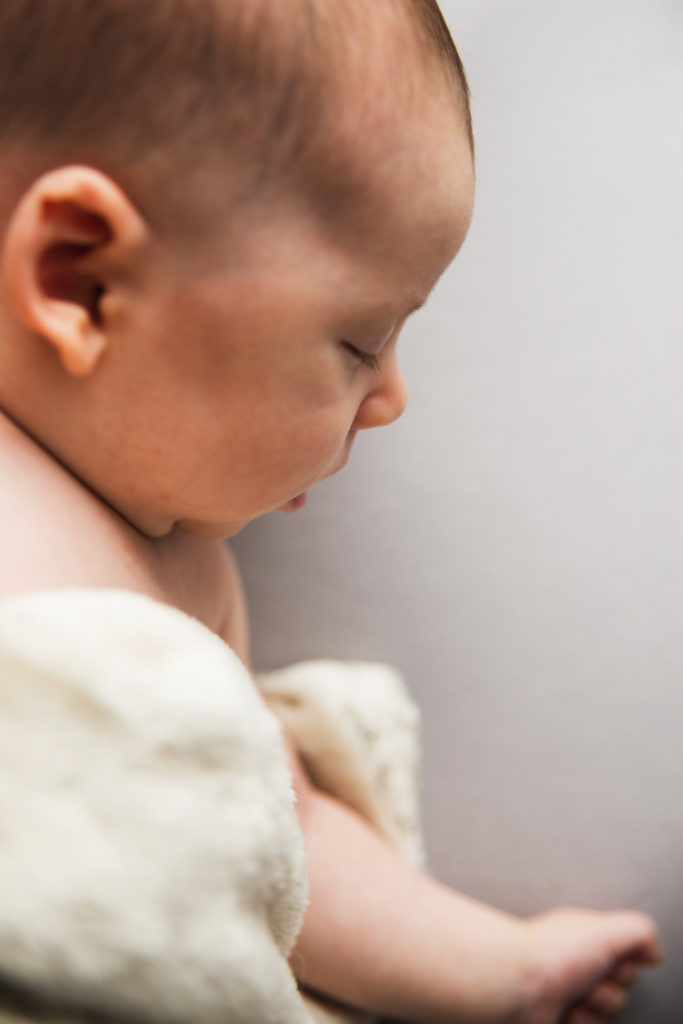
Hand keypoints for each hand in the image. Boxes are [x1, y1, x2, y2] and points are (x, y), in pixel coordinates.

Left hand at [519, 907, 662, 1023]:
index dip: (628, 960)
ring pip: (605, 1008)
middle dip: (613, 988)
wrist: (515, 988)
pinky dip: (580, 1022)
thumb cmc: (552, 956)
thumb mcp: (606, 930)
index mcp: (585, 935)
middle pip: (619, 983)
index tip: (618, 960)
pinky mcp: (559, 1013)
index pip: (624, 951)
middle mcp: (576, 960)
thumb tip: (653, 949)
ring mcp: (567, 989)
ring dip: (597, 1008)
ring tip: (576, 999)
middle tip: (593, 982)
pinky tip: (565, 1013)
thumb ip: (638, 932)